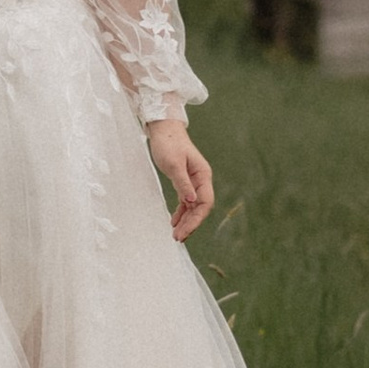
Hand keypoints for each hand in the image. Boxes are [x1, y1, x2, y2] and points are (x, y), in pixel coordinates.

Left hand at [145, 119, 213, 243]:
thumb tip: (192, 202)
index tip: (185, 231)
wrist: (163, 129)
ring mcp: (193, 181)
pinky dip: (181, 212)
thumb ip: (183, 183)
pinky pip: (186, 201)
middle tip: (178, 238)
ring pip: (193, 206)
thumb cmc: (169, 143)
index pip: (205, 202)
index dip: (196, 219)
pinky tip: (174, 221)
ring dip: (186, 221)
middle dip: (190, 224)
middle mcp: (201, 179)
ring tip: (176, 235)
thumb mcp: (174, 164)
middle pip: (200, 207)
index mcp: (203, 175)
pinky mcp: (184, 181)